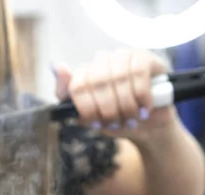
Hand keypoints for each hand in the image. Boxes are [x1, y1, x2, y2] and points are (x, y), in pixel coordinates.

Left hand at [53, 48, 177, 140]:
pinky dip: (141, 94)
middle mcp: (102, 61)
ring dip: (126, 105)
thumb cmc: (117, 121)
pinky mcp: (145, 57)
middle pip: (97, 81)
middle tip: (117, 123)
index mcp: (85, 74)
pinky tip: (145, 108)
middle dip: (108, 109)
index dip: (87, 108)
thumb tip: (57, 66)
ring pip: (118, 77)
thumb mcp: (90, 118)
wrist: (148, 127)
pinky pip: (138, 71)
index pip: (77, 85)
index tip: (97, 124)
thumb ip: (68, 98)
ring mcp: (123, 56)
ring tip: (132, 119)